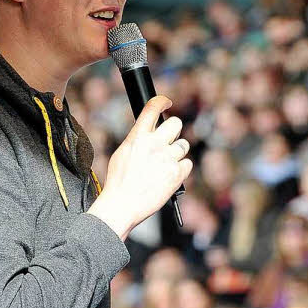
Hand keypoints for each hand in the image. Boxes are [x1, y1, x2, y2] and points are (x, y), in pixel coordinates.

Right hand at [88, 96, 192, 240]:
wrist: (122, 205)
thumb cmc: (119, 182)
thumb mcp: (122, 153)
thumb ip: (138, 140)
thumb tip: (149, 132)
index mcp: (138, 137)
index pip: (152, 109)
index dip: (162, 102)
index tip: (167, 103)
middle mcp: (154, 144)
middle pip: (176, 124)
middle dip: (173, 131)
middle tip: (167, 142)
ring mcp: (167, 158)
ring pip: (183, 145)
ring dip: (177, 153)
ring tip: (164, 165)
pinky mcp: (177, 173)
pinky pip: (187, 164)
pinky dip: (181, 169)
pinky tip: (168, 176)